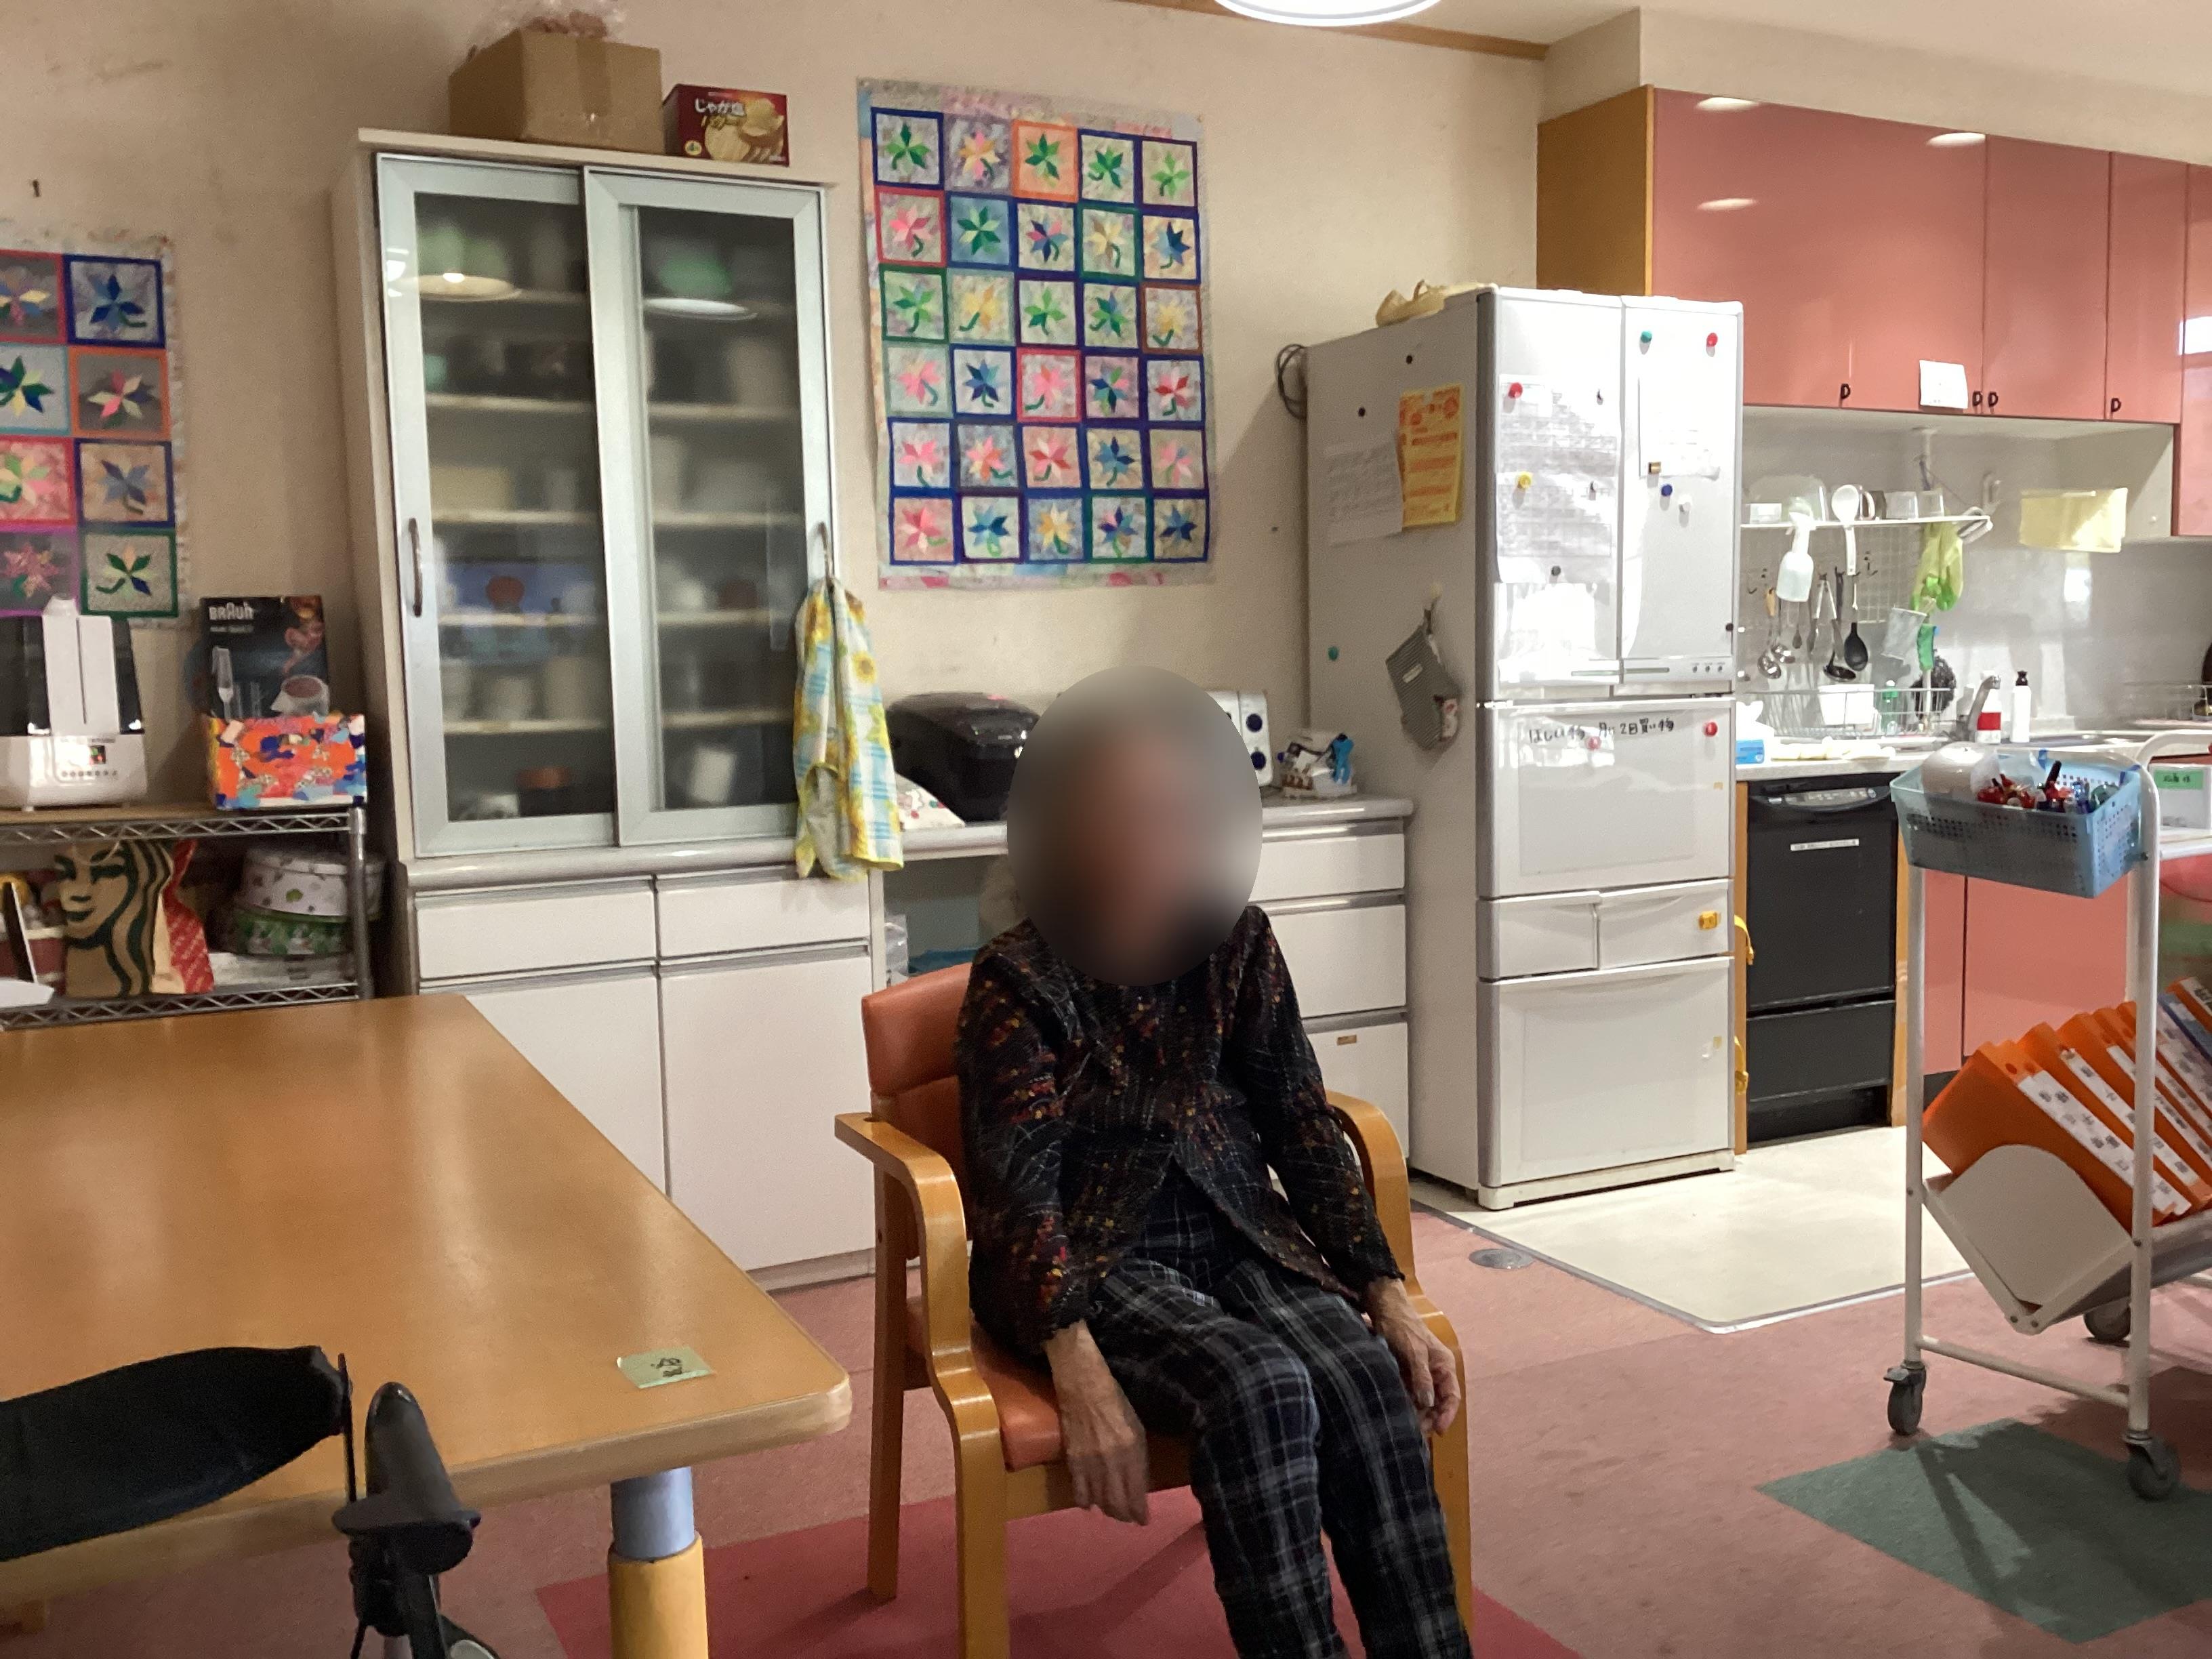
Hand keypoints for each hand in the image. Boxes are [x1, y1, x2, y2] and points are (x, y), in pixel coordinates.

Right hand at [1043, 1321, 1150, 1523]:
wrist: (1083, 1385)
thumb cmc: (1116, 1401)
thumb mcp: (1137, 1428)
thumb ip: (1138, 1457)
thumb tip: (1138, 1483)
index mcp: (1133, 1451)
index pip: (1137, 1493)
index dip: (1140, 1511)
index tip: (1143, 1519)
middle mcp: (1113, 1461)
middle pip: (1118, 1503)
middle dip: (1125, 1515)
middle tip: (1128, 1518)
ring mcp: (1091, 1463)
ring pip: (1100, 1501)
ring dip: (1107, 1510)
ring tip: (1111, 1511)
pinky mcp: (1073, 1461)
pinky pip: (1079, 1492)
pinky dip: (1086, 1501)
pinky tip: (1090, 1504)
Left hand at [1366, 1278, 1461, 1436]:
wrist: (1384, 1310)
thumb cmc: (1403, 1327)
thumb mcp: (1413, 1352)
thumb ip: (1421, 1377)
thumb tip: (1428, 1403)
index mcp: (1444, 1366)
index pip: (1452, 1396)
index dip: (1447, 1414)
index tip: (1438, 1430)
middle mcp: (1435, 1373)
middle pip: (1438, 1402)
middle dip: (1430, 1418)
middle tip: (1418, 1431)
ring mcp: (1420, 1375)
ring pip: (1424, 1402)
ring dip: (1418, 1414)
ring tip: (1408, 1426)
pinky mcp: (1406, 1376)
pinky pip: (1410, 1396)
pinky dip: (1407, 1406)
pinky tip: (1400, 1414)